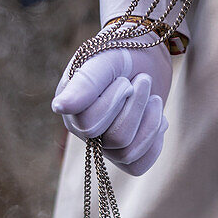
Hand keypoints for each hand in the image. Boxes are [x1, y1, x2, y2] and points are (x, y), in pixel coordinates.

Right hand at [52, 38, 172, 176]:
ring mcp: (103, 145)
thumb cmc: (121, 51)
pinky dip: (154, 143)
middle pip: (115, 140)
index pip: (90, 124)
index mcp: (71, 107)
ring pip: (128, 153)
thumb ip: (85, 83)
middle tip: (142, 82)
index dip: (115, 103)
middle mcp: (82, 130)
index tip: (125, 80)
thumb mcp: (105, 60)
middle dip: (136, 108)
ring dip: (151, 122)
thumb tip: (59, 107)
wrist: (145, 55)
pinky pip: (138, 166)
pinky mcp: (125, 153)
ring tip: (154, 99)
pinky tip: (157, 120)